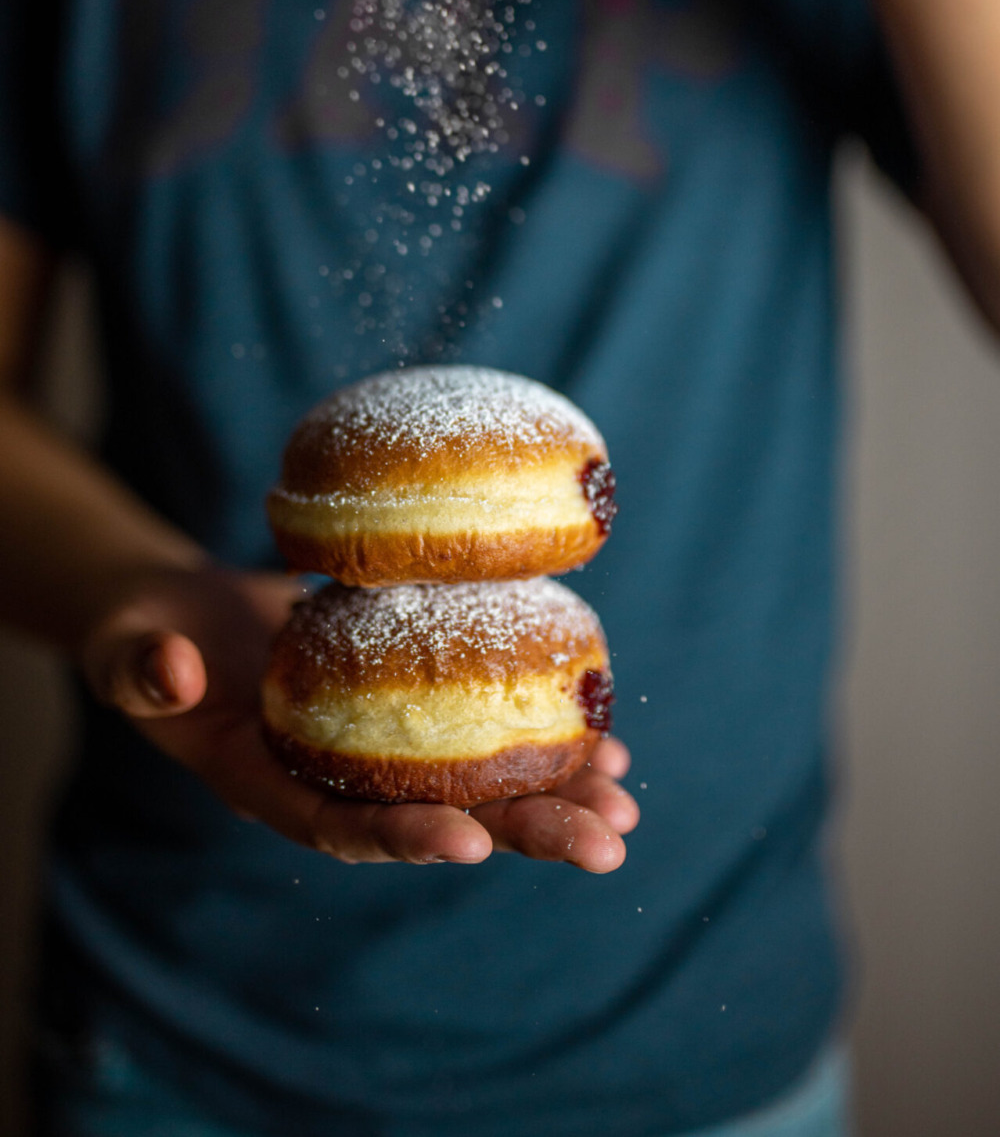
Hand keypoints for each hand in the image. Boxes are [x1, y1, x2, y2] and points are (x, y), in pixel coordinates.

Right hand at [81, 566, 638, 870]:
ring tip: (624, 799)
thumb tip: (170, 673)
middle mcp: (335, 778)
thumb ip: (143, 668)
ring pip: (471, 782)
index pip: (339, 824)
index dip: (401, 836)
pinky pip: (476, 728)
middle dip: (521, 831)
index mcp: (268, 784)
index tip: (468, 844)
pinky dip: (539, 735)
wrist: (182, 616)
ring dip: (551, 792)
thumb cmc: (147, 638)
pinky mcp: (404, 705)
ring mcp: (375, 746)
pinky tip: (607, 742)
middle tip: (605, 841)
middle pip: (434, 817)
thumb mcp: (130, 649)